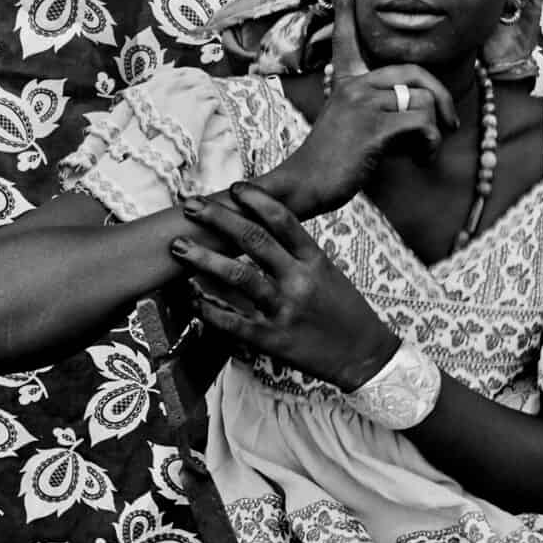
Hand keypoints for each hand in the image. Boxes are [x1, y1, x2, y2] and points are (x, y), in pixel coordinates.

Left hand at [170, 185, 400, 390]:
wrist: (364, 355)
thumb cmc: (343, 310)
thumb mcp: (327, 272)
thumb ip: (296, 252)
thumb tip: (259, 228)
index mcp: (314, 259)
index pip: (283, 220)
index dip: (257, 200)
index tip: (234, 188)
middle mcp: (299, 280)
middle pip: (254, 240)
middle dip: (219, 220)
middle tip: (190, 206)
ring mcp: (285, 309)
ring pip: (239, 277)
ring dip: (204, 259)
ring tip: (178, 247)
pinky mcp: (272, 340)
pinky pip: (233, 322)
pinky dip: (209, 309)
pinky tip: (190, 298)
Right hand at [272, 0, 458, 215]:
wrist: (304, 184)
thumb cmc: (330, 161)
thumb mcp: (348, 124)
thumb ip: (376, 108)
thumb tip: (418, 110)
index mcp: (345, 82)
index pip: (347, 37)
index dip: (346, 8)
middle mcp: (353, 85)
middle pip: (415, 74)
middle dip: (442, 99)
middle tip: (449, 125)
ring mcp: (363, 104)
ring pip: (423, 101)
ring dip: (434, 133)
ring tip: (421, 152)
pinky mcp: (375, 127)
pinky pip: (423, 124)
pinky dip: (430, 146)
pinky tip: (419, 160)